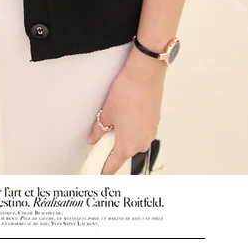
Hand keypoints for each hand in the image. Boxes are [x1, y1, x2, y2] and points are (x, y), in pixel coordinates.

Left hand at [87, 48, 165, 174]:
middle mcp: (142, 143)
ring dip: (121, 136)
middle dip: (110, 148)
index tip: (95, 172)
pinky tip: (124, 114)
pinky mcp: (153, 122)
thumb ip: (98, 130)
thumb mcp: (106, 113)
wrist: (144, 75)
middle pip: (123, 153)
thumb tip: (94, 137)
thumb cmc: (127, 93)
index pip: (112, 164)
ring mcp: (150, 133)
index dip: (102, 168)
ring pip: (132, 141)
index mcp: (128, 145)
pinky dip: (130, 127)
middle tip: (98, 138)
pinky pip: (139, 131)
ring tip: (112, 119)